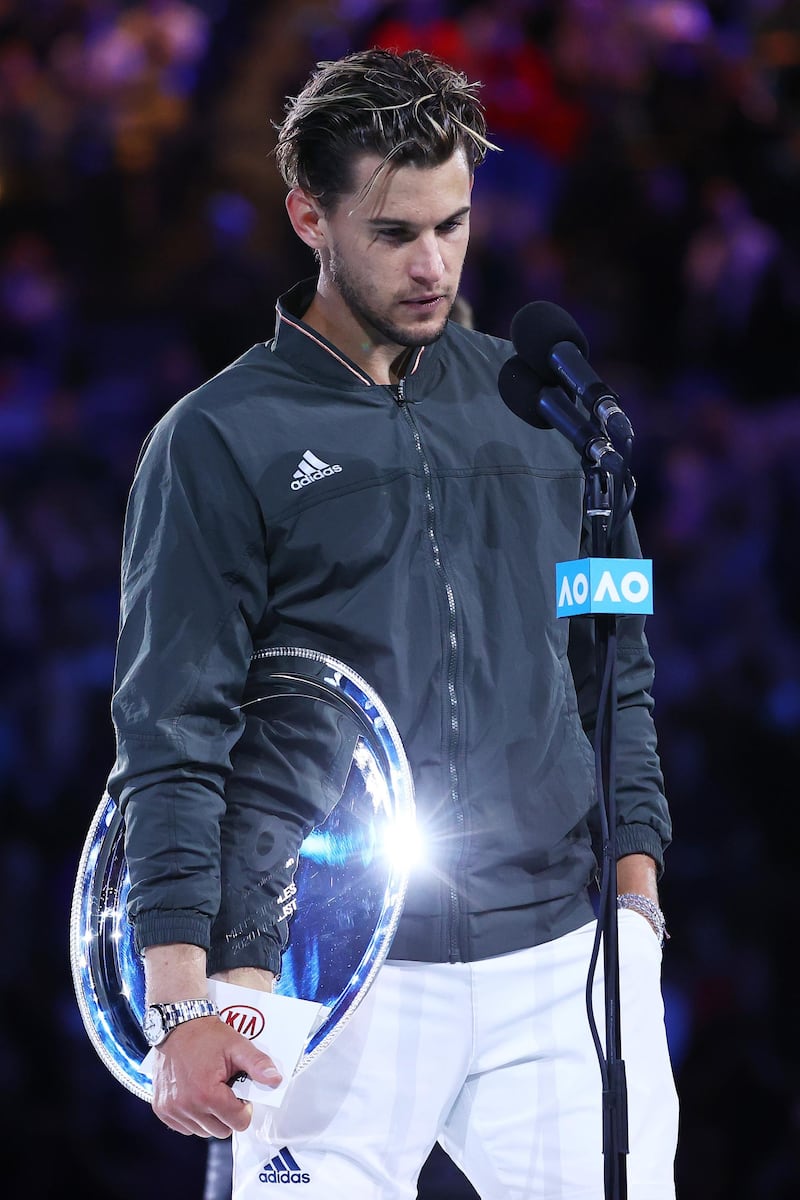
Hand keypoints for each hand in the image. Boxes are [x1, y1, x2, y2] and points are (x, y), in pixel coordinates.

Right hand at [149, 1014, 281, 1137]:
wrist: (176, 1025)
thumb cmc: (207, 1035)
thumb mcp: (237, 1045)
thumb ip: (258, 1064)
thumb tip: (276, 1080)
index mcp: (208, 1094)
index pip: (239, 1122)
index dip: (244, 1107)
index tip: (239, 1090)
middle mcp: (187, 1106)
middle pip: (221, 1130)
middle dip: (228, 1113)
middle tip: (225, 1089)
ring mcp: (171, 1110)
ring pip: (203, 1131)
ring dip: (210, 1116)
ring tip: (209, 1089)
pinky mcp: (161, 1110)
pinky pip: (185, 1127)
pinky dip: (193, 1116)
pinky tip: (194, 1094)